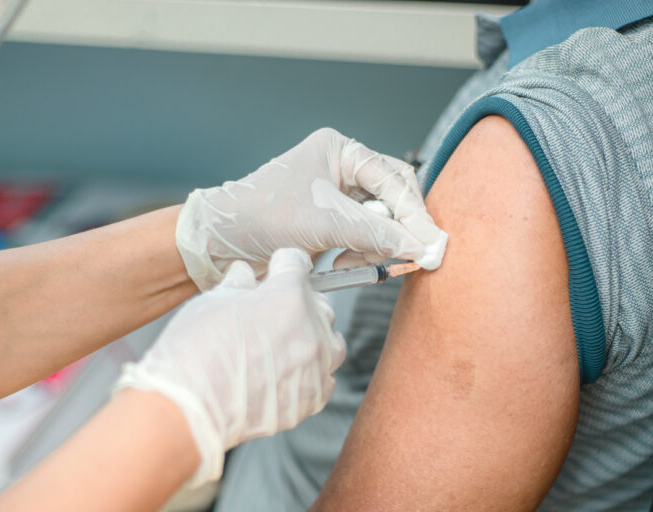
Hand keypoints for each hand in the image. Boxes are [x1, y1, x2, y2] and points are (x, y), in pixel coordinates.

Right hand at [114, 248, 345, 487]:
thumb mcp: (213, 303)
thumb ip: (238, 285)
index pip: (296, 264)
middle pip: (319, 304)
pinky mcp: (312, 398)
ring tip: (284, 346)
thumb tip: (245, 275)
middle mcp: (311, 329)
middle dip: (298, 303)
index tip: (274, 270)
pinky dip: (310, 374)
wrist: (190, 409)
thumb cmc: (195, 351)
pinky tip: (285, 375)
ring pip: (331, 343)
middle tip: (270, 313)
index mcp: (288, 296)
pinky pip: (324, 378)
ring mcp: (316, 366)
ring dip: (313, 339)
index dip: (281, 265)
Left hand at [176, 127, 447, 288]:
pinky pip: (363, 238)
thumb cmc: (264, 218)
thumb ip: (376, 233)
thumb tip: (421, 246)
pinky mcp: (330, 223)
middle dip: (393, 230)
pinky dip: (360, 254)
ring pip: (379, 222)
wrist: (222, 244)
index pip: (392, 179)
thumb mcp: (325, 223)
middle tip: (402, 256)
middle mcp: (341, 168)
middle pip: (391, 199)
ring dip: (374, 246)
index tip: (430, 243)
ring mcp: (336, 196)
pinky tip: (342, 264)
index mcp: (339, 151)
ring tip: (354, 263)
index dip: (413, 213)